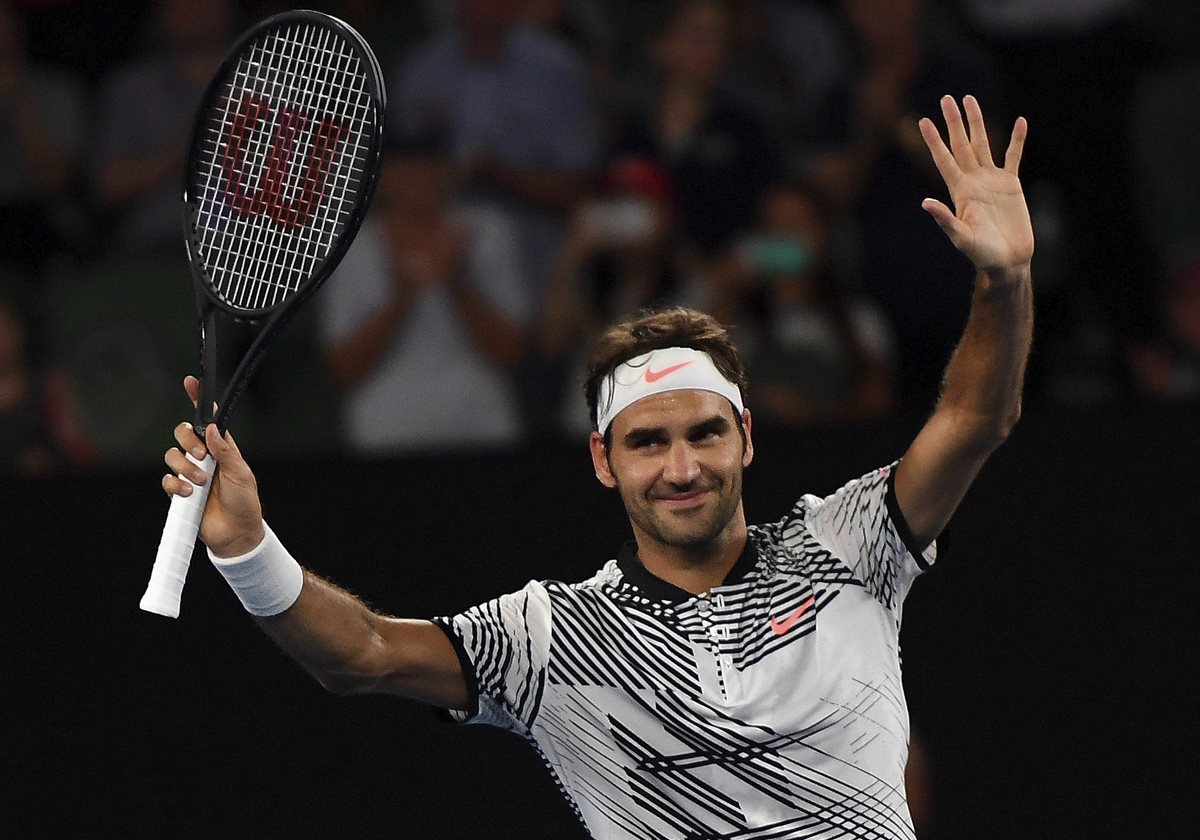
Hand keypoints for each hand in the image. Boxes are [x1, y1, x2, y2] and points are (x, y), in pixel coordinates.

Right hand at [161, 376, 263, 556]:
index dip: (198, 400)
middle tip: (201, 457)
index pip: (209, 420)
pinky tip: (189, 493)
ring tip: (200, 483)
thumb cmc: (245, 503)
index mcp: (222, 449)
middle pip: (184, 433)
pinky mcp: (180, 491)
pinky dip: (175, 484)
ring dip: (184, 467)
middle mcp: (204, 458)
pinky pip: (167, 480)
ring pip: (171, 455)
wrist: (236, 534)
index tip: (191, 382)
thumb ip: (226, 451)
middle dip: (188, 440)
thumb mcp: (241, 475)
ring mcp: (190, 474)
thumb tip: (213, 428)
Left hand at [918, 95, 1033, 276]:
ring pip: (983, 144)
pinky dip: (1017, 140)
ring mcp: (992, 181)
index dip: (934, 140)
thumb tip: (925, 203)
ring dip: (977, 122)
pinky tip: (1021, 121)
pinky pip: (1014, 157)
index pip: (943, 159)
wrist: (1006, 261)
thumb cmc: (981, 253)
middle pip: (961, 144)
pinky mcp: (1011, 185)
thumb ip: (945, 219)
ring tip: (970, 99)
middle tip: (947, 98)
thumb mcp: (961, 237)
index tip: (922, 121)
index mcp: (959, 191)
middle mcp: (973, 181)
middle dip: (954, 122)